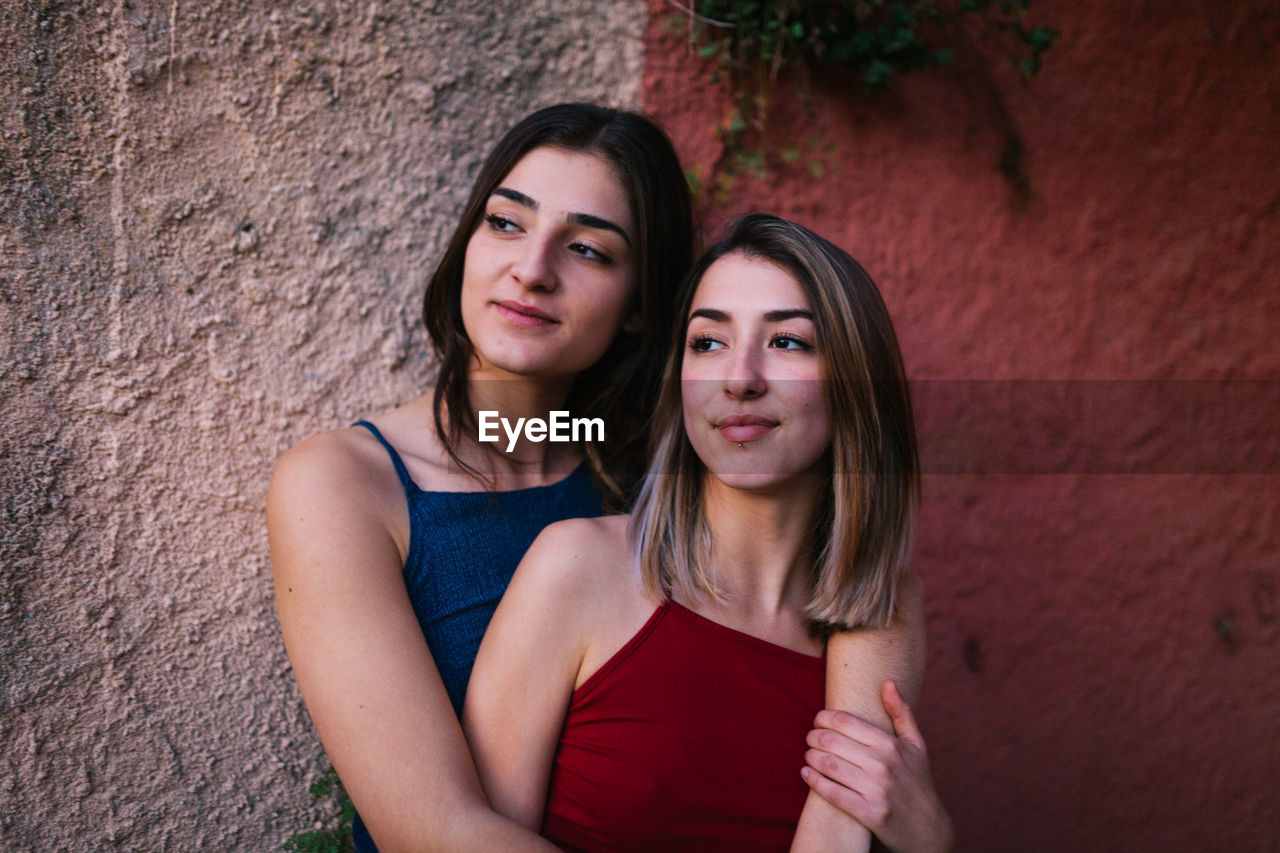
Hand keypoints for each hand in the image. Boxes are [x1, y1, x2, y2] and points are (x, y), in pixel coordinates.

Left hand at [801, 681, 953, 852]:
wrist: (929, 829)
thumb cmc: (919, 782)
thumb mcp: (917, 746)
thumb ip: (902, 713)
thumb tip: (888, 682)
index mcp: (891, 744)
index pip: (845, 722)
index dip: (824, 718)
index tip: (817, 720)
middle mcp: (884, 764)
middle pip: (832, 741)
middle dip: (813, 737)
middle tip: (809, 738)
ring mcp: (877, 790)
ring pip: (829, 765)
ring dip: (811, 757)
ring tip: (808, 755)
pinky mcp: (870, 813)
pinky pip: (833, 793)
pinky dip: (814, 781)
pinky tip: (806, 774)